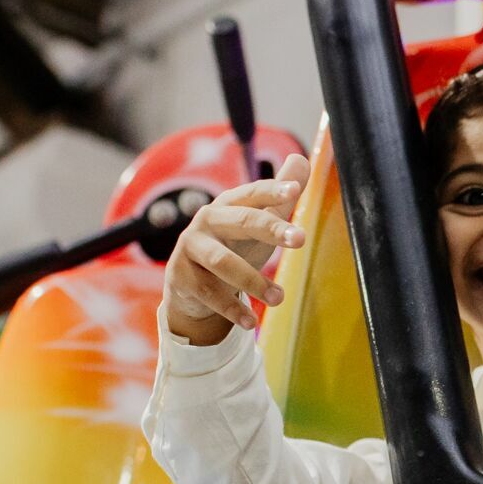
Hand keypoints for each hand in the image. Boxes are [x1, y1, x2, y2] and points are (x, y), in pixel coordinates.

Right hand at [163, 153, 309, 345]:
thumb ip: (279, 198)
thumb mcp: (257, 226)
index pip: (253, 193)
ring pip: (223, 262)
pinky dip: (232, 309)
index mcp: (228, 204)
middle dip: (272, 229)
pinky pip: (208, 293)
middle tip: (301, 240)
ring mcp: (190, 247)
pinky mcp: (179, 276)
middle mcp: (207, 220)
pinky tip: (251, 323)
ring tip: (278, 298)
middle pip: (241, 220)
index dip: (273, 189)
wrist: (193, 288)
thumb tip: (303, 160)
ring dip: (254, 281)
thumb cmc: (233, 248)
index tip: (295, 191)